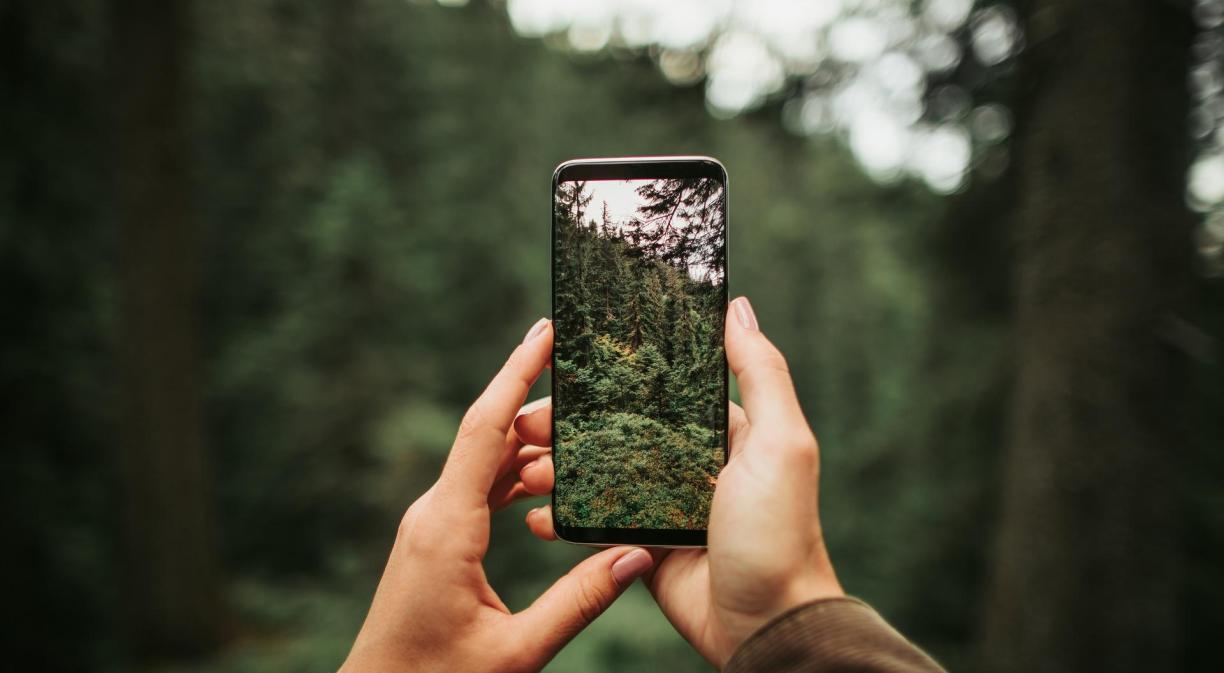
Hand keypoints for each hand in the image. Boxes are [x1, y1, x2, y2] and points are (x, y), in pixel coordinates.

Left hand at [342, 318, 654, 672]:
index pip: (485, 427)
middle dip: (540, 404)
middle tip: (594, 384)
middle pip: (490, 435)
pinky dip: (517, 474)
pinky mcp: (437, 540)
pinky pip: (480, 489)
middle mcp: (434, 513)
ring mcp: (433, 524)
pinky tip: (551, 476)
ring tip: (584, 427)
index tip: (546, 329)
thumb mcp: (517, 650)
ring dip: (532, 443)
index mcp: (448, 525)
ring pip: (486, 461)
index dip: (516, 372)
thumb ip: (579, 602)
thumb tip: (637, 556)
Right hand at [517, 297, 842, 667]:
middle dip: (568, 422)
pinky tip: (535, 514)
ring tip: (524, 469)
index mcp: (723, 431)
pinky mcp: (643, 544)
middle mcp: (691, 461)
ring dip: (557, 467)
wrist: (765, 624)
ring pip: (598, 471)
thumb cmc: (779, 531)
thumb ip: (761, 374)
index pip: (659, 387)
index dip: (612, 374)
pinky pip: (595, 521)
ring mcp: (664, 503)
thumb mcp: (781, 443)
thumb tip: (738, 306)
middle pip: (616, 426)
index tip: (563, 362)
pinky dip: (562, 516)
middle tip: (527, 423)